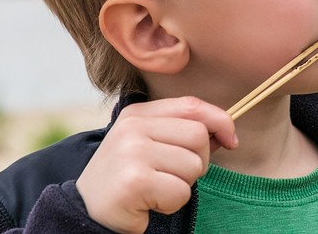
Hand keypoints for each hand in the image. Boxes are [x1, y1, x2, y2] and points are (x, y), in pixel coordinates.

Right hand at [76, 96, 237, 233]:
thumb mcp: (150, 143)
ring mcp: (132, 152)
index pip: (192, 105)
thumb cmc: (128, 177)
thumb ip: (182, 131)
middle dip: (197, 162)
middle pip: (198, 136)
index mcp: (138, 113)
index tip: (230, 140)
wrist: (87, 211)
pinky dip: (171, 204)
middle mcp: (133, 127)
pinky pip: (181, 191)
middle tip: (173, 176)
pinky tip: (150, 203)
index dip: (220, 121)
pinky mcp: (135, 181)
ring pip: (193, 166)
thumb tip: (226, 133)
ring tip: (157, 189)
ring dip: (183, 185)